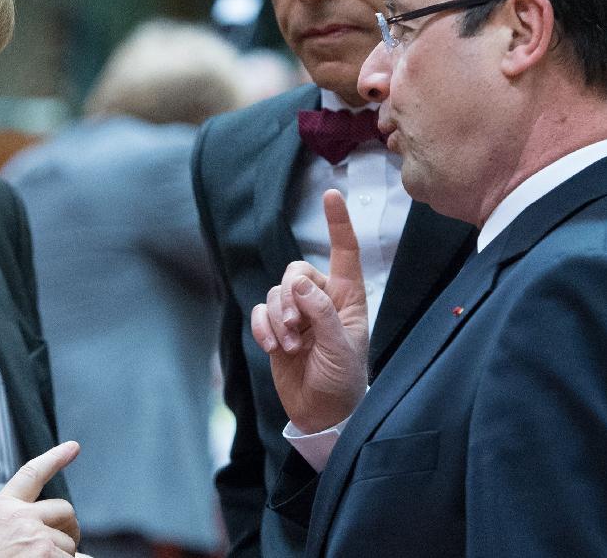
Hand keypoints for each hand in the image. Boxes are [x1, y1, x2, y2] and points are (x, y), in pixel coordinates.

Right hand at [0, 441, 80, 557]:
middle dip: (68, 528)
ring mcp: (39, 538)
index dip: (55, 458)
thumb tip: (17, 531)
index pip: (32, 474)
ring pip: (70, 542)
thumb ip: (0, 526)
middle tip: (62, 545)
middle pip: (64, 510)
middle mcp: (22, 518)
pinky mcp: (49, 555)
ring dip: (64, 556)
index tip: (74, 447)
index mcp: (2, 509)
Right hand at [251, 190, 368, 432]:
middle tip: (297, 329)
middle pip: (295, 271)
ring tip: (291, 347)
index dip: (338, 223)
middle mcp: (321, 299)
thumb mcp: (341, 347)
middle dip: (290, 298)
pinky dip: (263, 329)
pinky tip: (274, 348)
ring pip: (275, 293)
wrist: (321, 412)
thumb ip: (322, 313)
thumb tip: (297, 284)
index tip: (332, 194)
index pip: (344, 253)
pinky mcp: (275, 329)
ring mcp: (297, 313)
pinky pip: (259, 312)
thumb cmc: (343, 380)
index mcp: (347, 297)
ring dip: (279, 320)